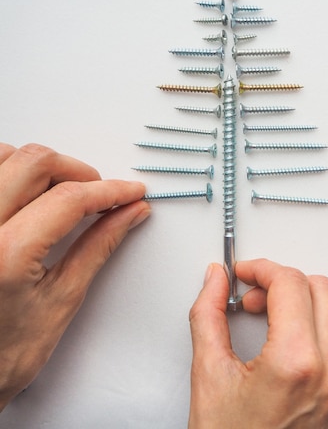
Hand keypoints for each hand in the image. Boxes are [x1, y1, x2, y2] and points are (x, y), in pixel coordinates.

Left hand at [0, 143, 149, 409]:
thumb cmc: (2, 355)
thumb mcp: (61, 300)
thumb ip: (97, 247)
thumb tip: (128, 215)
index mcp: (6, 254)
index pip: (69, 199)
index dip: (110, 190)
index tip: (130, 192)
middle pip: (33, 162)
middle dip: (77, 170)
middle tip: (98, 191)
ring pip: (1, 156)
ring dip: (38, 165)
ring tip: (60, 191)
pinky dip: (8, 170)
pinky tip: (25, 191)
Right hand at [188, 259, 327, 428]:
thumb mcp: (209, 374)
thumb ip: (208, 315)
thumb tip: (215, 279)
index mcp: (296, 362)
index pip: (290, 283)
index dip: (262, 269)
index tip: (246, 274)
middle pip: (318, 287)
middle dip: (281, 283)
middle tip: (254, 299)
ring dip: (313, 296)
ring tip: (282, 312)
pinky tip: (321, 322)